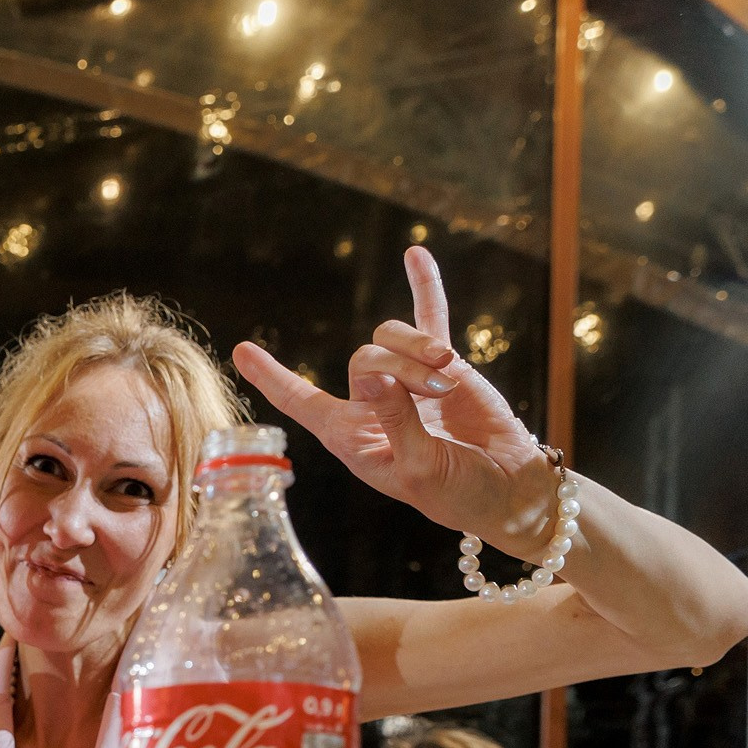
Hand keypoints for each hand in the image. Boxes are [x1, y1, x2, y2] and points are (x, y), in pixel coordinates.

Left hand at [233, 247, 556, 556]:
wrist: (506, 486)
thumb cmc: (456, 493)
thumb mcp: (419, 467)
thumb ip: (394, 419)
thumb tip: (372, 371)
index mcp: (351, 437)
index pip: (301, 403)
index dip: (272, 378)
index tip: (242, 350)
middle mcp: (371, 404)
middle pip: (362, 358)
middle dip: (400, 368)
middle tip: (437, 395)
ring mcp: (406, 380)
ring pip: (391, 336)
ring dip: (418, 349)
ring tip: (448, 378)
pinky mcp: (442, 366)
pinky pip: (430, 319)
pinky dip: (425, 287)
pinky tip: (415, 254)